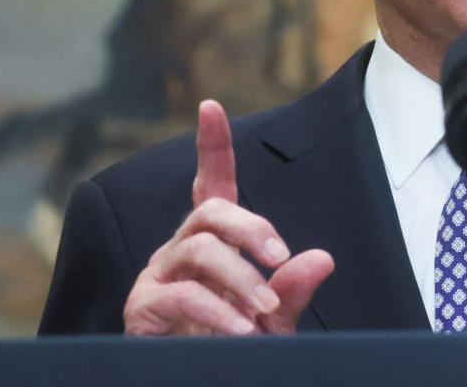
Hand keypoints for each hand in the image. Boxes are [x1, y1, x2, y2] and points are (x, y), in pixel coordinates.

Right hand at [123, 100, 334, 334]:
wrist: (207, 380)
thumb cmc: (235, 345)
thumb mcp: (274, 318)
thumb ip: (293, 288)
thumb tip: (322, 258)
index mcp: (212, 241)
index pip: (212, 184)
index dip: (212, 146)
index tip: (212, 107)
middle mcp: (181, 249)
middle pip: (211, 210)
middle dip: (251, 228)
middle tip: (280, 258)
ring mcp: (159, 275)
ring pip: (199, 249)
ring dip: (239, 276)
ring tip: (264, 307)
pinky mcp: (144, 307)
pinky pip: (183, 294)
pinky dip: (217, 311)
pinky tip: (240, 329)